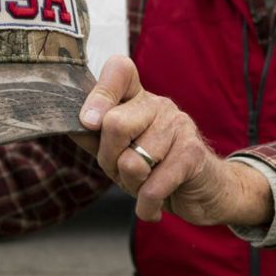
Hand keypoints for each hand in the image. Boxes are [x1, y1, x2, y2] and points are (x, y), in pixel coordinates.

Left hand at [72, 56, 273, 227]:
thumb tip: (68, 124)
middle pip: (114, 125)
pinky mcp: (192, 153)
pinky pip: (152, 185)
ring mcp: (178, 125)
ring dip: (131, 186)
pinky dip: (146, 205)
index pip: (119, 69)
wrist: (206, 192)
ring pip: (131, 162)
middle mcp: (158, 104)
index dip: (100, 93)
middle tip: (122, 171)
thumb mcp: (119, 151)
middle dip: (109, 161)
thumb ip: (94, 137)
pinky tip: (153, 206)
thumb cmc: (156, 168)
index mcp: (137, 97)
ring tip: (145, 185)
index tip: (88, 122)